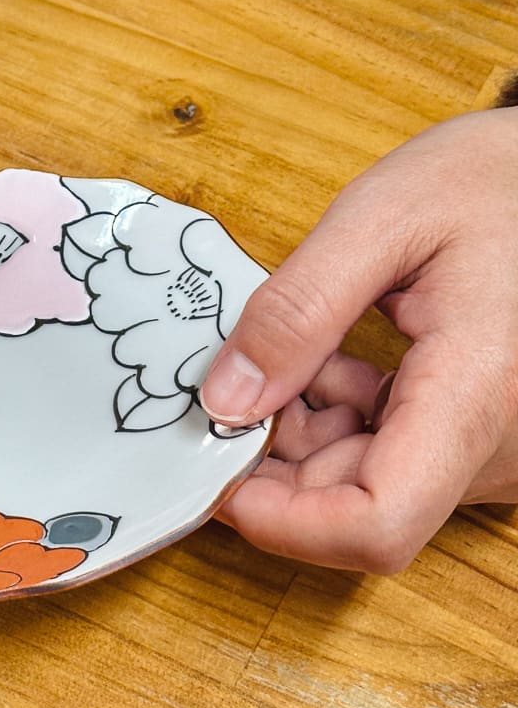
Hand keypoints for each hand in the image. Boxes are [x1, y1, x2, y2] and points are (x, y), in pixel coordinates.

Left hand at [199, 110, 517, 571]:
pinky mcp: (485, 441)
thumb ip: (297, 310)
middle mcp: (500, 445)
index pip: (378, 523)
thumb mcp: (381, 219)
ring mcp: (497, 452)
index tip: (218, 471)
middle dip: (280, 464)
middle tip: (234, 386)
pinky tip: (334, 362)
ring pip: (373, 489)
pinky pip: (398, 462)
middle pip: (363, 512)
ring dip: (309, 438)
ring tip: (299, 352)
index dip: (284, 521)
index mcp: (480, 393)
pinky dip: (345, 424)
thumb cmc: (496, 184)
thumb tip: (225, 399)